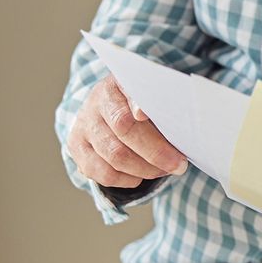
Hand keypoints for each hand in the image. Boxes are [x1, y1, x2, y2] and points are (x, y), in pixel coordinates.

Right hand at [66, 75, 187, 188]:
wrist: (105, 110)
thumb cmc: (140, 106)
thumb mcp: (152, 98)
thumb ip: (165, 107)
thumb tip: (184, 128)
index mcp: (119, 83)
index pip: (127, 91)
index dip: (135, 102)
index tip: (144, 114)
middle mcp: (97, 101)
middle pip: (124, 128)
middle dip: (156, 151)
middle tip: (179, 164)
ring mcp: (83, 124)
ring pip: (114, 155)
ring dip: (145, 169)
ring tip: (164, 171)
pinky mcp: (76, 147)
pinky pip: (102, 173)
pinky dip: (126, 179)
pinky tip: (141, 176)